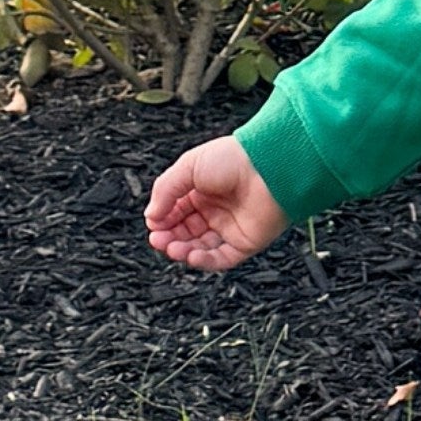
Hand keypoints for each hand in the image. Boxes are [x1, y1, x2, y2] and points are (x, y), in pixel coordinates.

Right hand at [144, 136, 288, 272]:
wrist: (269, 167)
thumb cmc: (235, 159)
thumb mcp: (189, 166)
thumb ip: (165, 190)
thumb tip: (150, 216)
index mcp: (202, 191)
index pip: (175, 212)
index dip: (162, 220)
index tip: (153, 224)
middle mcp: (216, 210)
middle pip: (185, 232)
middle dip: (169, 238)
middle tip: (158, 240)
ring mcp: (230, 227)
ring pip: (200, 248)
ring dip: (183, 251)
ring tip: (171, 248)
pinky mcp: (245, 242)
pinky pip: (221, 259)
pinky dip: (204, 261)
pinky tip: (191, 256)